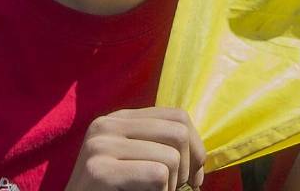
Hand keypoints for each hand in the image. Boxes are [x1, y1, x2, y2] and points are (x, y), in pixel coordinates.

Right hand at [65, 108, 204, 190]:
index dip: (196, 148)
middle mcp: (106, 125)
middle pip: (178, 132)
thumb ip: (159, 147)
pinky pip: (156, 175)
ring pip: (170, 157)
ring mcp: (99, 146)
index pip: (177, 116)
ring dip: (173, 187)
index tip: (194, 178)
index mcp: (118, 119)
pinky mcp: (99, 170)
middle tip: (179, 190)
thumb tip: (201, 155)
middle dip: (189, 168)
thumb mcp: (135, 162)